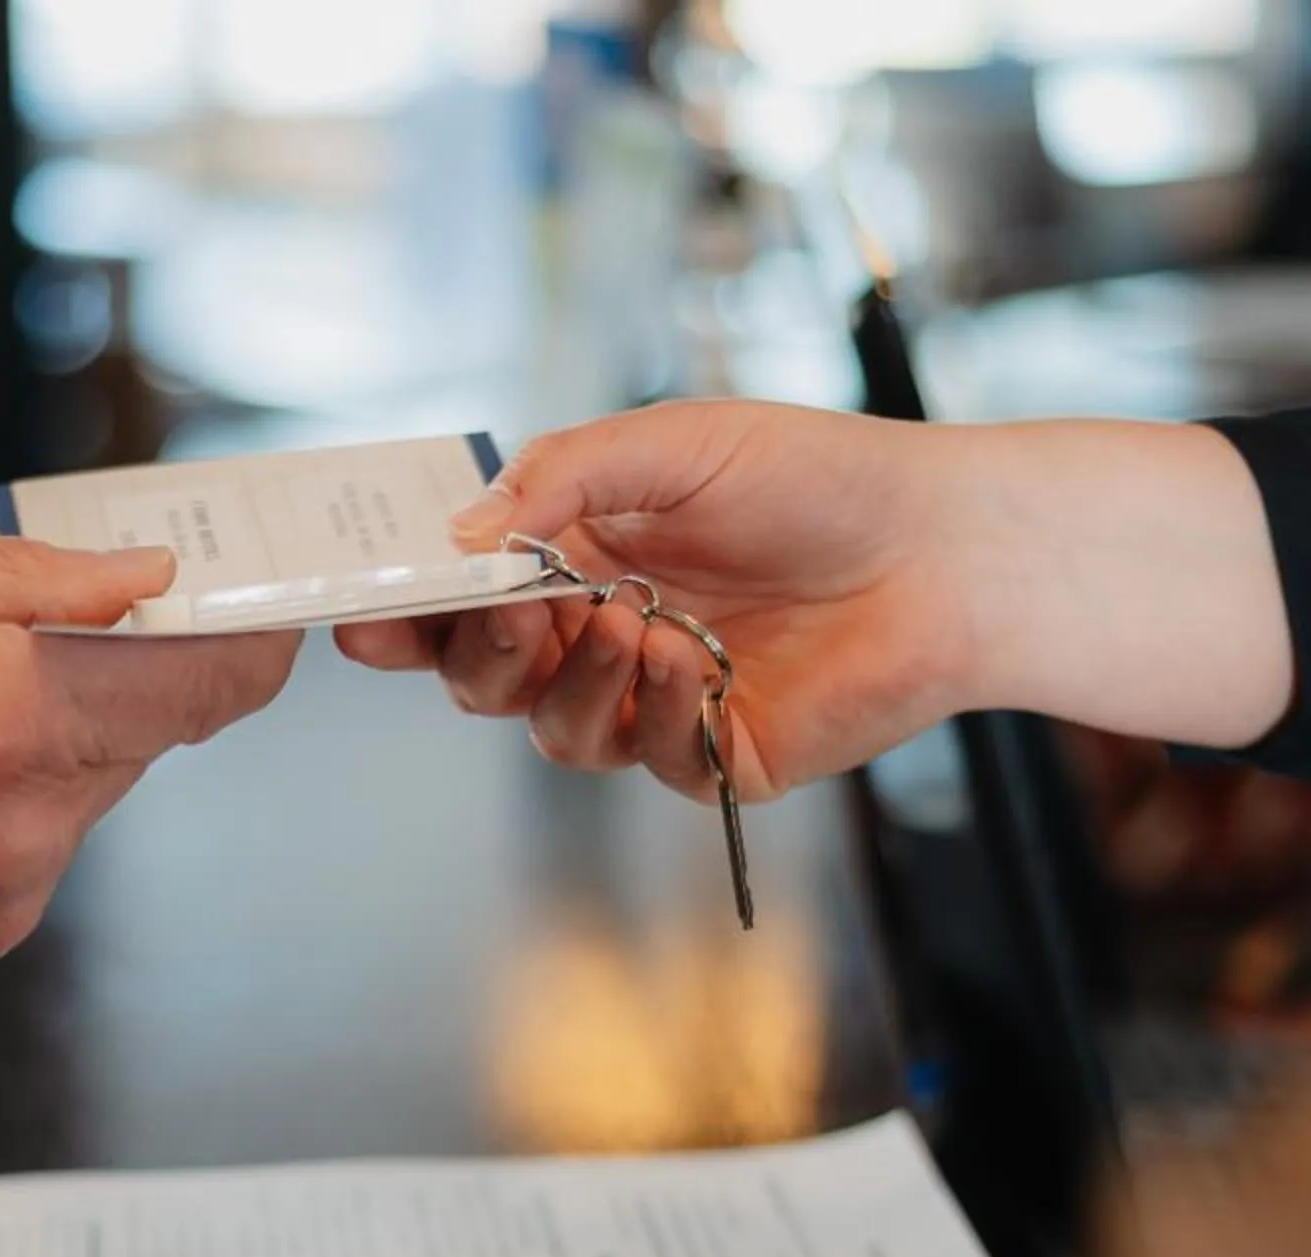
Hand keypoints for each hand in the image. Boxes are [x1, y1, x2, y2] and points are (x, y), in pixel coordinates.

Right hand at [0, 539, 295, 1009]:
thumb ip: (31, 584)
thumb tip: (144, 577)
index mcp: (14, 717)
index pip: (209, 688)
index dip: (243, 645)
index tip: (246, 619)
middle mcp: (28, 826)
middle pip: (139, 739)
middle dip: (95, 688)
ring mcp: (1, 900)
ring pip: (75, 800)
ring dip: (28, 755)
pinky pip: (20, 860)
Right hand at [337, 400, 1291, 801]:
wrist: (941, 550)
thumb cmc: (817, 478)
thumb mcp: (673, 443)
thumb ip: (559, 477)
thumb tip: (462, 533)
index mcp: (578, 558)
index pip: (463, 601)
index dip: (408, 614)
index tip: (369, 611)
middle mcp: (603, 636)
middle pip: (484, 680)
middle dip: (480, 653)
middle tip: (517, 613)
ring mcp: (653, 704)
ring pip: (552, 731)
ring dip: (575, 678)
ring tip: (633, 621)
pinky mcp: (710, 757)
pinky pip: (637, 758)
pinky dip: (647, 707)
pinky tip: (690, 656)